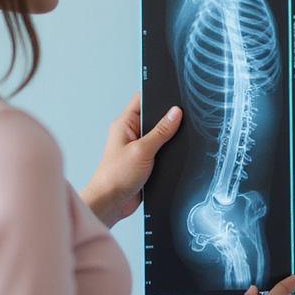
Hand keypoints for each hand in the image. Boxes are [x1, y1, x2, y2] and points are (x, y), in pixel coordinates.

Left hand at [79, 93, 180, 227]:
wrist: (111, 203)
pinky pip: (160, 150)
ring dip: (168, 136)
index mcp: (125, 123)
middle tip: (183, 116)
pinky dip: (168, 150)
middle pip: (154, 117)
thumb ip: (161, 131)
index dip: (158, 93)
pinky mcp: (144, 161)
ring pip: (159, 135)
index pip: (142, 99)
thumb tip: (175, 113)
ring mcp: (137, 147)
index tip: (175, 91)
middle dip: (168, 116)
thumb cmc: (116, 176)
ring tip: (179, 137)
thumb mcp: (143, 150)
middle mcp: (130, 133)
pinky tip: (175, 153)